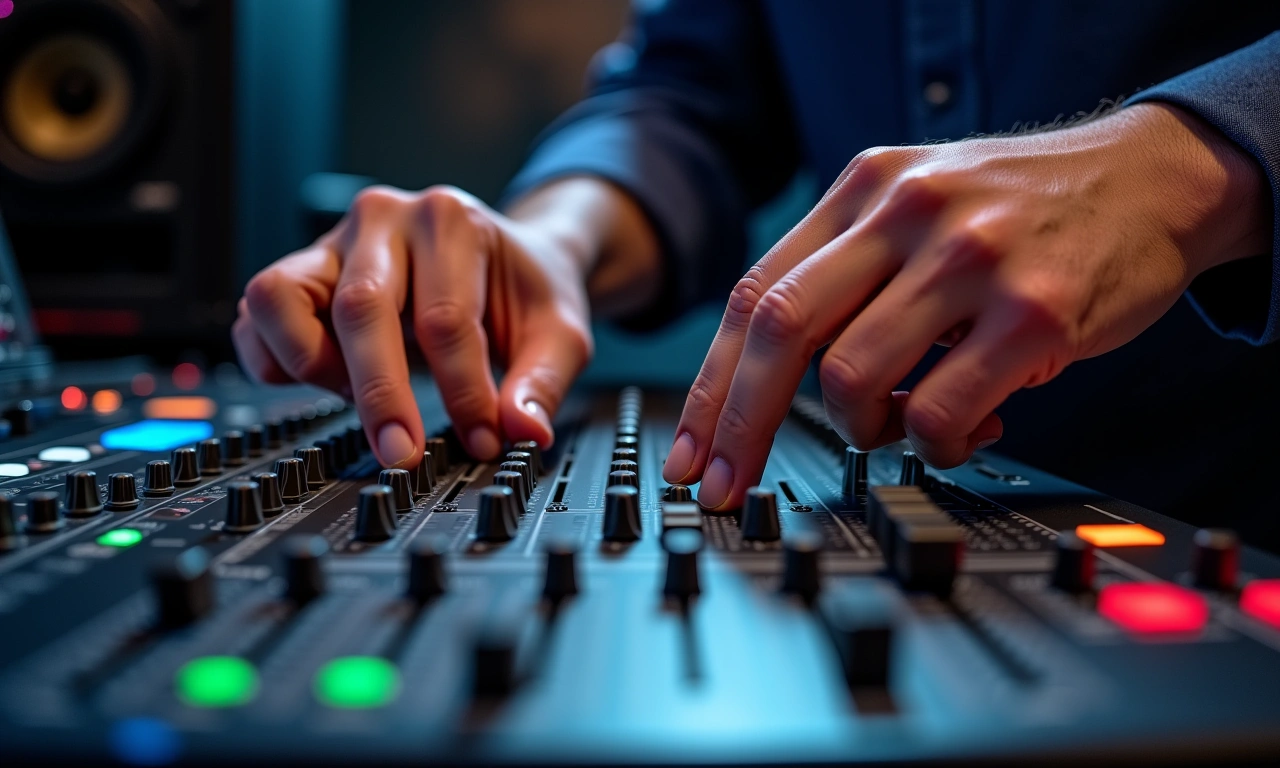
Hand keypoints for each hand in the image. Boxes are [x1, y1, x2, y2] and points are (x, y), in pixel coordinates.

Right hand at [234, 184, 598, 466]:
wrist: (504, 253)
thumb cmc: (522, 289)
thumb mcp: (559, 330)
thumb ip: (543, 382)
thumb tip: (524, 433)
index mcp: (450, 220)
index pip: (444, 319)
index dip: (463, 393)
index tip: (483, 441)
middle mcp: (383, 220)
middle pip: (361, 308)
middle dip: (381, 395)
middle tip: (402, 454)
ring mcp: (332, 243)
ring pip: (280, 295)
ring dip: (310, 362)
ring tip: (353, 394)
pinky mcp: (300, 273)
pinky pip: (256, 314)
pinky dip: (274, 357)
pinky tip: (324, 382)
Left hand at [663, 103, 1270, 509]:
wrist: (1154, 175)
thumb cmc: (1023, 207)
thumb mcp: (918, 199)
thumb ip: (848, 268)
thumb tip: (771, 375)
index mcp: (863, 187)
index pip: (754, 293)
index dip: (712, 383)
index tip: (692, 451)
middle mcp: (905, 210)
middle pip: (780, 330)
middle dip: (738, 424)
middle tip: (727, 486)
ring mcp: (968, 258)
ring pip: (853, 377)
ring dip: (864, 428)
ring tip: (905, 421)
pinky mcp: (1032, 311)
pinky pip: (941, 412)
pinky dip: (936, 444)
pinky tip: (966, 429)